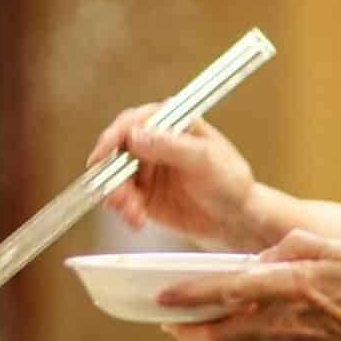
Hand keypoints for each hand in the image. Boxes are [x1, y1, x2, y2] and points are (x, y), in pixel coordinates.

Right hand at [87, 111, 257, 249]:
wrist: (236, 220)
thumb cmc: (230, 184)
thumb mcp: (206, 161)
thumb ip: (172, 146)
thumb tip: (136, 135)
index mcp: (173, 122)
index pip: (135, 120)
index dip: (115, 135)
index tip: (105, 154)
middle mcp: (155, 140)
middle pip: (116, 148)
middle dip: (111, 172)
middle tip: (117, 193)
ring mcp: (146, 167)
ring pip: (114, 174)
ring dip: (116, 194)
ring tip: (133, 212)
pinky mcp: (141, 192)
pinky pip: (120, 197)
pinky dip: (124, 209)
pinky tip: (137, 220)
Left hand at [157, 229, 340, 340]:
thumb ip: (300, 245)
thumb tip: (269, 256)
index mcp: (292, 288)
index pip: (228, 291)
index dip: (191, 295)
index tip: (163, 296)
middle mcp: (284, 322)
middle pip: (218, 334)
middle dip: (186, 330)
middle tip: (168, 321)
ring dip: (214, 332)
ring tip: (201, 318)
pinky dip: (249, 334)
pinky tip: (256, 320)